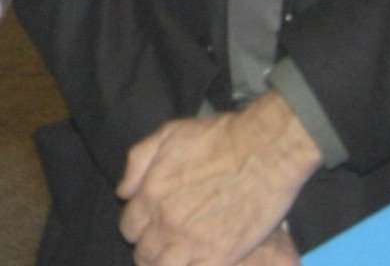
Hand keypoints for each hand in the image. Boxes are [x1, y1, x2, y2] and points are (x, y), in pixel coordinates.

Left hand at [116, 97, 318, 265]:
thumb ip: (137, 163)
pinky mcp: (222, 254)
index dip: (137, 228)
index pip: (128, 227)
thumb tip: (123, 192)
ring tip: (177, 257)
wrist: (265, 150)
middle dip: (150, 249)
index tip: (149, 226)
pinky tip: (197, 260)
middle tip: (164, 244)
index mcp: (151, 194)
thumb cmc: (217, 138)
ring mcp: (194, 240)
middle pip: (144, 253)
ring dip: (166, 264)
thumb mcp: (167, 135)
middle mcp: (167, 221)